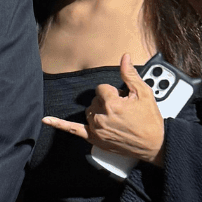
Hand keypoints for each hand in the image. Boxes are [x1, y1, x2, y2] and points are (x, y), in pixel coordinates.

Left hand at [43, 53, 165, 165]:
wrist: (155, 144)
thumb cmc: (150, 119)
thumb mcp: (144, 93)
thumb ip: (130, 74)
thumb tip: (123, 57)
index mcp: (112, 104)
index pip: (101, 88)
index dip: (113, 92)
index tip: (123, 99)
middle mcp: (101, 117)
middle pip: (94, 100)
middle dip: (106, 102)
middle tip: (123, 111)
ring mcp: (96, 129)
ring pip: (88, 111)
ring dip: (98, 111)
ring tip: (116, 119)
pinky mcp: (94, 139)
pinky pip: (73, 130)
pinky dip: (59, 124)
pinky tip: (46, 120)